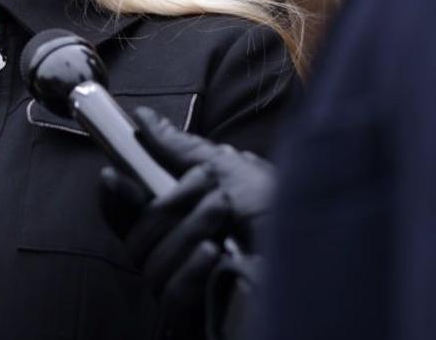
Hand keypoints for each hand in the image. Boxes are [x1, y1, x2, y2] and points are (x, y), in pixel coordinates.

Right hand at [100, 107, 275, 336]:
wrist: (324, 259)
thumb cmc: (283, 214)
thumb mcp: (231, 169)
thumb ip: (182, 149)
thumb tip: (145, 118)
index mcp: (184, 221)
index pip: (130, 216)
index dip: (115, 197)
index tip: (112, 173)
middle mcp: (180, 255)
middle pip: (136, 236)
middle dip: (168, 207)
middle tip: (209, 191)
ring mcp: (187, 289)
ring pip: (150, 262)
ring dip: (187, 232)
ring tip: (225, 220)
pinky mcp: (195, 317)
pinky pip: (169, 294)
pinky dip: (190, 269)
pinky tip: (217, 258)